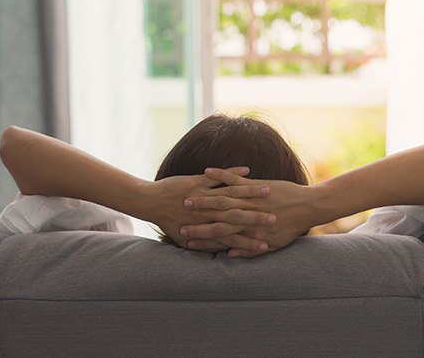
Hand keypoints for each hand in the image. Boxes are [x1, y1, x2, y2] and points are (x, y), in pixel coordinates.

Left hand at [134, 167, 275, 251]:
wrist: (148, 203)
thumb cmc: (166, 220)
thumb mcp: (185, 238)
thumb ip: (208, 246)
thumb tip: (227, 255)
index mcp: (206, 228)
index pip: (234, 237)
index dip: (251, 240)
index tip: (269, 242)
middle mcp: (207, 214)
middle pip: (237, 216)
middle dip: (258, 217)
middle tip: (276, 218)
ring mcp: (203, 196)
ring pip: (231, 195)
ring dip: (251, 193)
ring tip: (269, 192)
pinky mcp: (197, 181)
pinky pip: (218, 176)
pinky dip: (232, 172)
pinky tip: (247, 168)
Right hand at [179, 168, 316, 257]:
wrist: (309, 207)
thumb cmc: (292, 226)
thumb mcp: (274, 244)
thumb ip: (251, 251)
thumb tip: (232, 256)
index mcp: (249, 233)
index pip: (219, 238)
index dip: (200, 239)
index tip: (184, 239)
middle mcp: (246, 216)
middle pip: (215, 220)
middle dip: (195, 220)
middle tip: (178, 221)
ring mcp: (250, 200)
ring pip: (222, 199)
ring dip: (202, 199)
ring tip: (185, 198)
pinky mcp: (256, 185)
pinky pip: (235, 179)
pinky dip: (221, 174)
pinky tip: (207, 170)